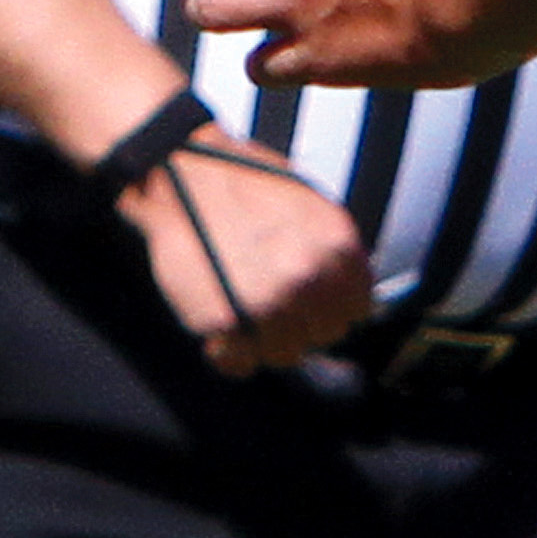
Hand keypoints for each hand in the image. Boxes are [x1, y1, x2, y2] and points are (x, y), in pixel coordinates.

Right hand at [116, 133, 374, 373]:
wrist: (180, 173)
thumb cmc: (243, 184)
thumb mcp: (311, 204)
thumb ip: (333, 252)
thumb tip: (347, 295)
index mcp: (337, 247)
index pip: (355, 310)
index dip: (330, 308)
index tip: (310, 305)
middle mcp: (308, 278)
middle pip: (322, 336)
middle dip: (300, 326)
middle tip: (270, 306)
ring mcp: (267, 303)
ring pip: (284, 355)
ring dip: (265, 342)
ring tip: (244, 315)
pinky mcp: (224, 322)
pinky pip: (238, 364)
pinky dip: (229, 354)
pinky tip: (221, 330)